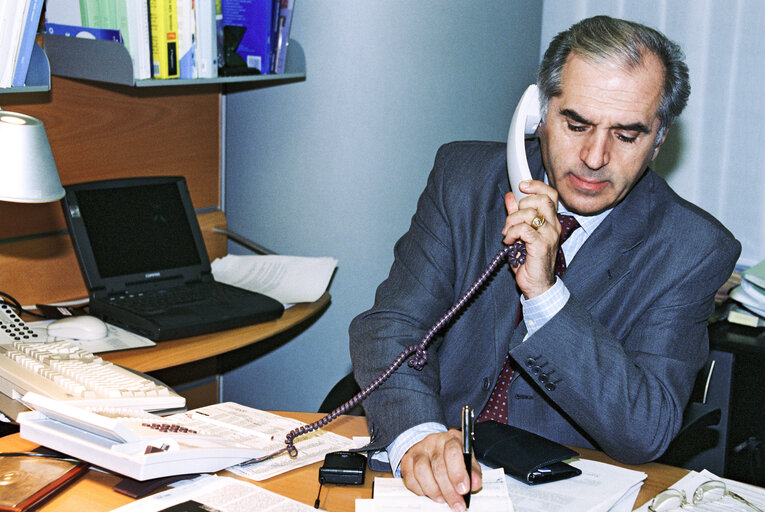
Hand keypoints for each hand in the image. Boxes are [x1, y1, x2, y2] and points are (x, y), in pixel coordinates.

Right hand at [399, 430, 481, 511]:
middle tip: (457, 504)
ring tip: (442, 499)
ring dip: (434, 491)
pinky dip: (420, 490)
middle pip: (438, 466)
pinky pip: (410, 478)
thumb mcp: (467, 458)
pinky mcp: (407, 460)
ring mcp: (418, 450)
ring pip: (422, 472)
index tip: (463, 489)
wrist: (434, 447)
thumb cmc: (453, 455)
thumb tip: (475, 484)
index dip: (458, 473)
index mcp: (451, 439)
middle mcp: (433, 442)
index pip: (453, 452)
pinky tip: (429, 494)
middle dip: (449, 490)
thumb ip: (473, 471)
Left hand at [502, 180, 560, 298]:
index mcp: (551, 221)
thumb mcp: (520, 233)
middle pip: (542, 199)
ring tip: (507, 233)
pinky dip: (511, 233)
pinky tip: (508, 242)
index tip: (521, 186)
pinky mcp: (542, 245)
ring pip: (530, 213)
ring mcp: (549, 235)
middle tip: (512, 219)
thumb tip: (510, 196)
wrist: (537, 285)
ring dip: (512, 221)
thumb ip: (516, 214)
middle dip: (521, 204)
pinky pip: (524, 229)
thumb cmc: (529, 261)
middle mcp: (554, 226)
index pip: (550, 194)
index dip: (536, 185)